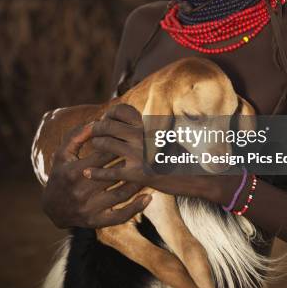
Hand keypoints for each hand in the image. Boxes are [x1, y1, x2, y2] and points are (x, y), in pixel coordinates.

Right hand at [42, 121, 150, 228]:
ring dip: (137, 182)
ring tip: (149, 172)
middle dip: (132, 162)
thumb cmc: (60, 174)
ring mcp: (89, 208)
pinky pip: (119, 216)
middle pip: (114, 174)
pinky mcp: (95, 221)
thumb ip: (76, 136)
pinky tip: (148, 198)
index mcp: (75, 171)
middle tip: (148, 154)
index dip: (121, 145)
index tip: (134, 139)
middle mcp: (82, 191)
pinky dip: (136, 208)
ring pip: (121, 194)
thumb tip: (96, 122)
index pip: (104, 155)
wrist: (51, 208)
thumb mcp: (62, 154)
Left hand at [83, 104, 236, 202]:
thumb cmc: (186, 154)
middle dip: (96, 128)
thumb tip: (148, 121)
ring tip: (90, 150)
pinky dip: (96, 173)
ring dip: (95, 147)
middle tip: (90, 133)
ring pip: (105, 145)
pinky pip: (109, 172)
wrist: (198, 176)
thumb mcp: (173, 134)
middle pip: (108, 126)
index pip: (122, 111)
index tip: (104, 118)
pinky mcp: (137, 173)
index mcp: (150, 124)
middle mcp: (143, 135)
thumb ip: (156, 128)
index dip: (109, 114)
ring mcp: (139, 154)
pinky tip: (88, 173)